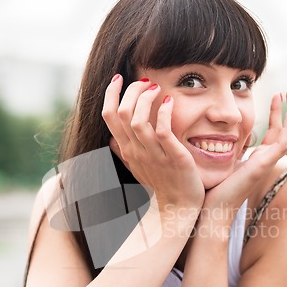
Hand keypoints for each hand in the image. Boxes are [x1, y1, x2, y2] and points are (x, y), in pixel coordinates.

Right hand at [102, 75, 204, 215]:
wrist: (178, 208)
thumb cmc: (160, 185)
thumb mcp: (137, 168)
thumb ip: (123, 152)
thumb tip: (110, 140)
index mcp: (126, 149)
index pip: (108, 116)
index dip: (110, 93)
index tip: (119, 78)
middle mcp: (136, 151)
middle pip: (121, 114)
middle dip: (130, 90)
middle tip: (144, 80)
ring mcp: (153, 155)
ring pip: (137, 120)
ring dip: (145, 98)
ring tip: (156, 87)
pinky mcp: (174, 158)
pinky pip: (162, 131)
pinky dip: (164, 112)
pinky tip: (169, 101)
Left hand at [202, 88, 286, 219]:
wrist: (212, 209)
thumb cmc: (214, 189)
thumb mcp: (223, 163)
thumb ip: (228, 151)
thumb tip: (218, 137)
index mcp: (258, 159)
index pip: (275, 132)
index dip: (279, 114)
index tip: (278, 95)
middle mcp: (266, 160)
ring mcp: (267, 163)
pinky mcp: (263, 166)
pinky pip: (283, 144)